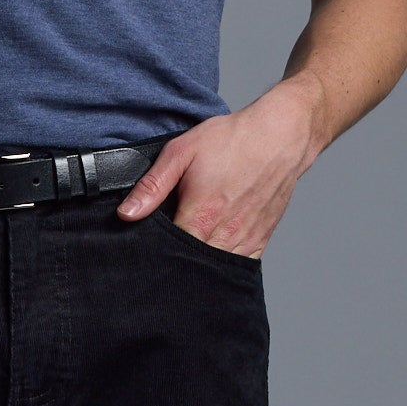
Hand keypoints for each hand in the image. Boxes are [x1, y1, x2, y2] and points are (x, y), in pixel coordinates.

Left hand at [115, 76, 325, 255]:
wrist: (280, 135)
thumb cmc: (232, 140)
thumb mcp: (182, 152)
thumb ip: (152, 186)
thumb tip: (126, 214)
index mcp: (201, 216)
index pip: (169, 253)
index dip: (155, 253)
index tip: (146, 247)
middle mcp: (224, 234)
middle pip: (192, 266)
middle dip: (175, 262)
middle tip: (166, 249)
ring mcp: (245, 240)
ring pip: (215, 269)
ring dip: (200, 265)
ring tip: (188, 250)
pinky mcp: (260, 240)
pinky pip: (238, 265)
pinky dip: (223, 265)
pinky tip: (212, 252)